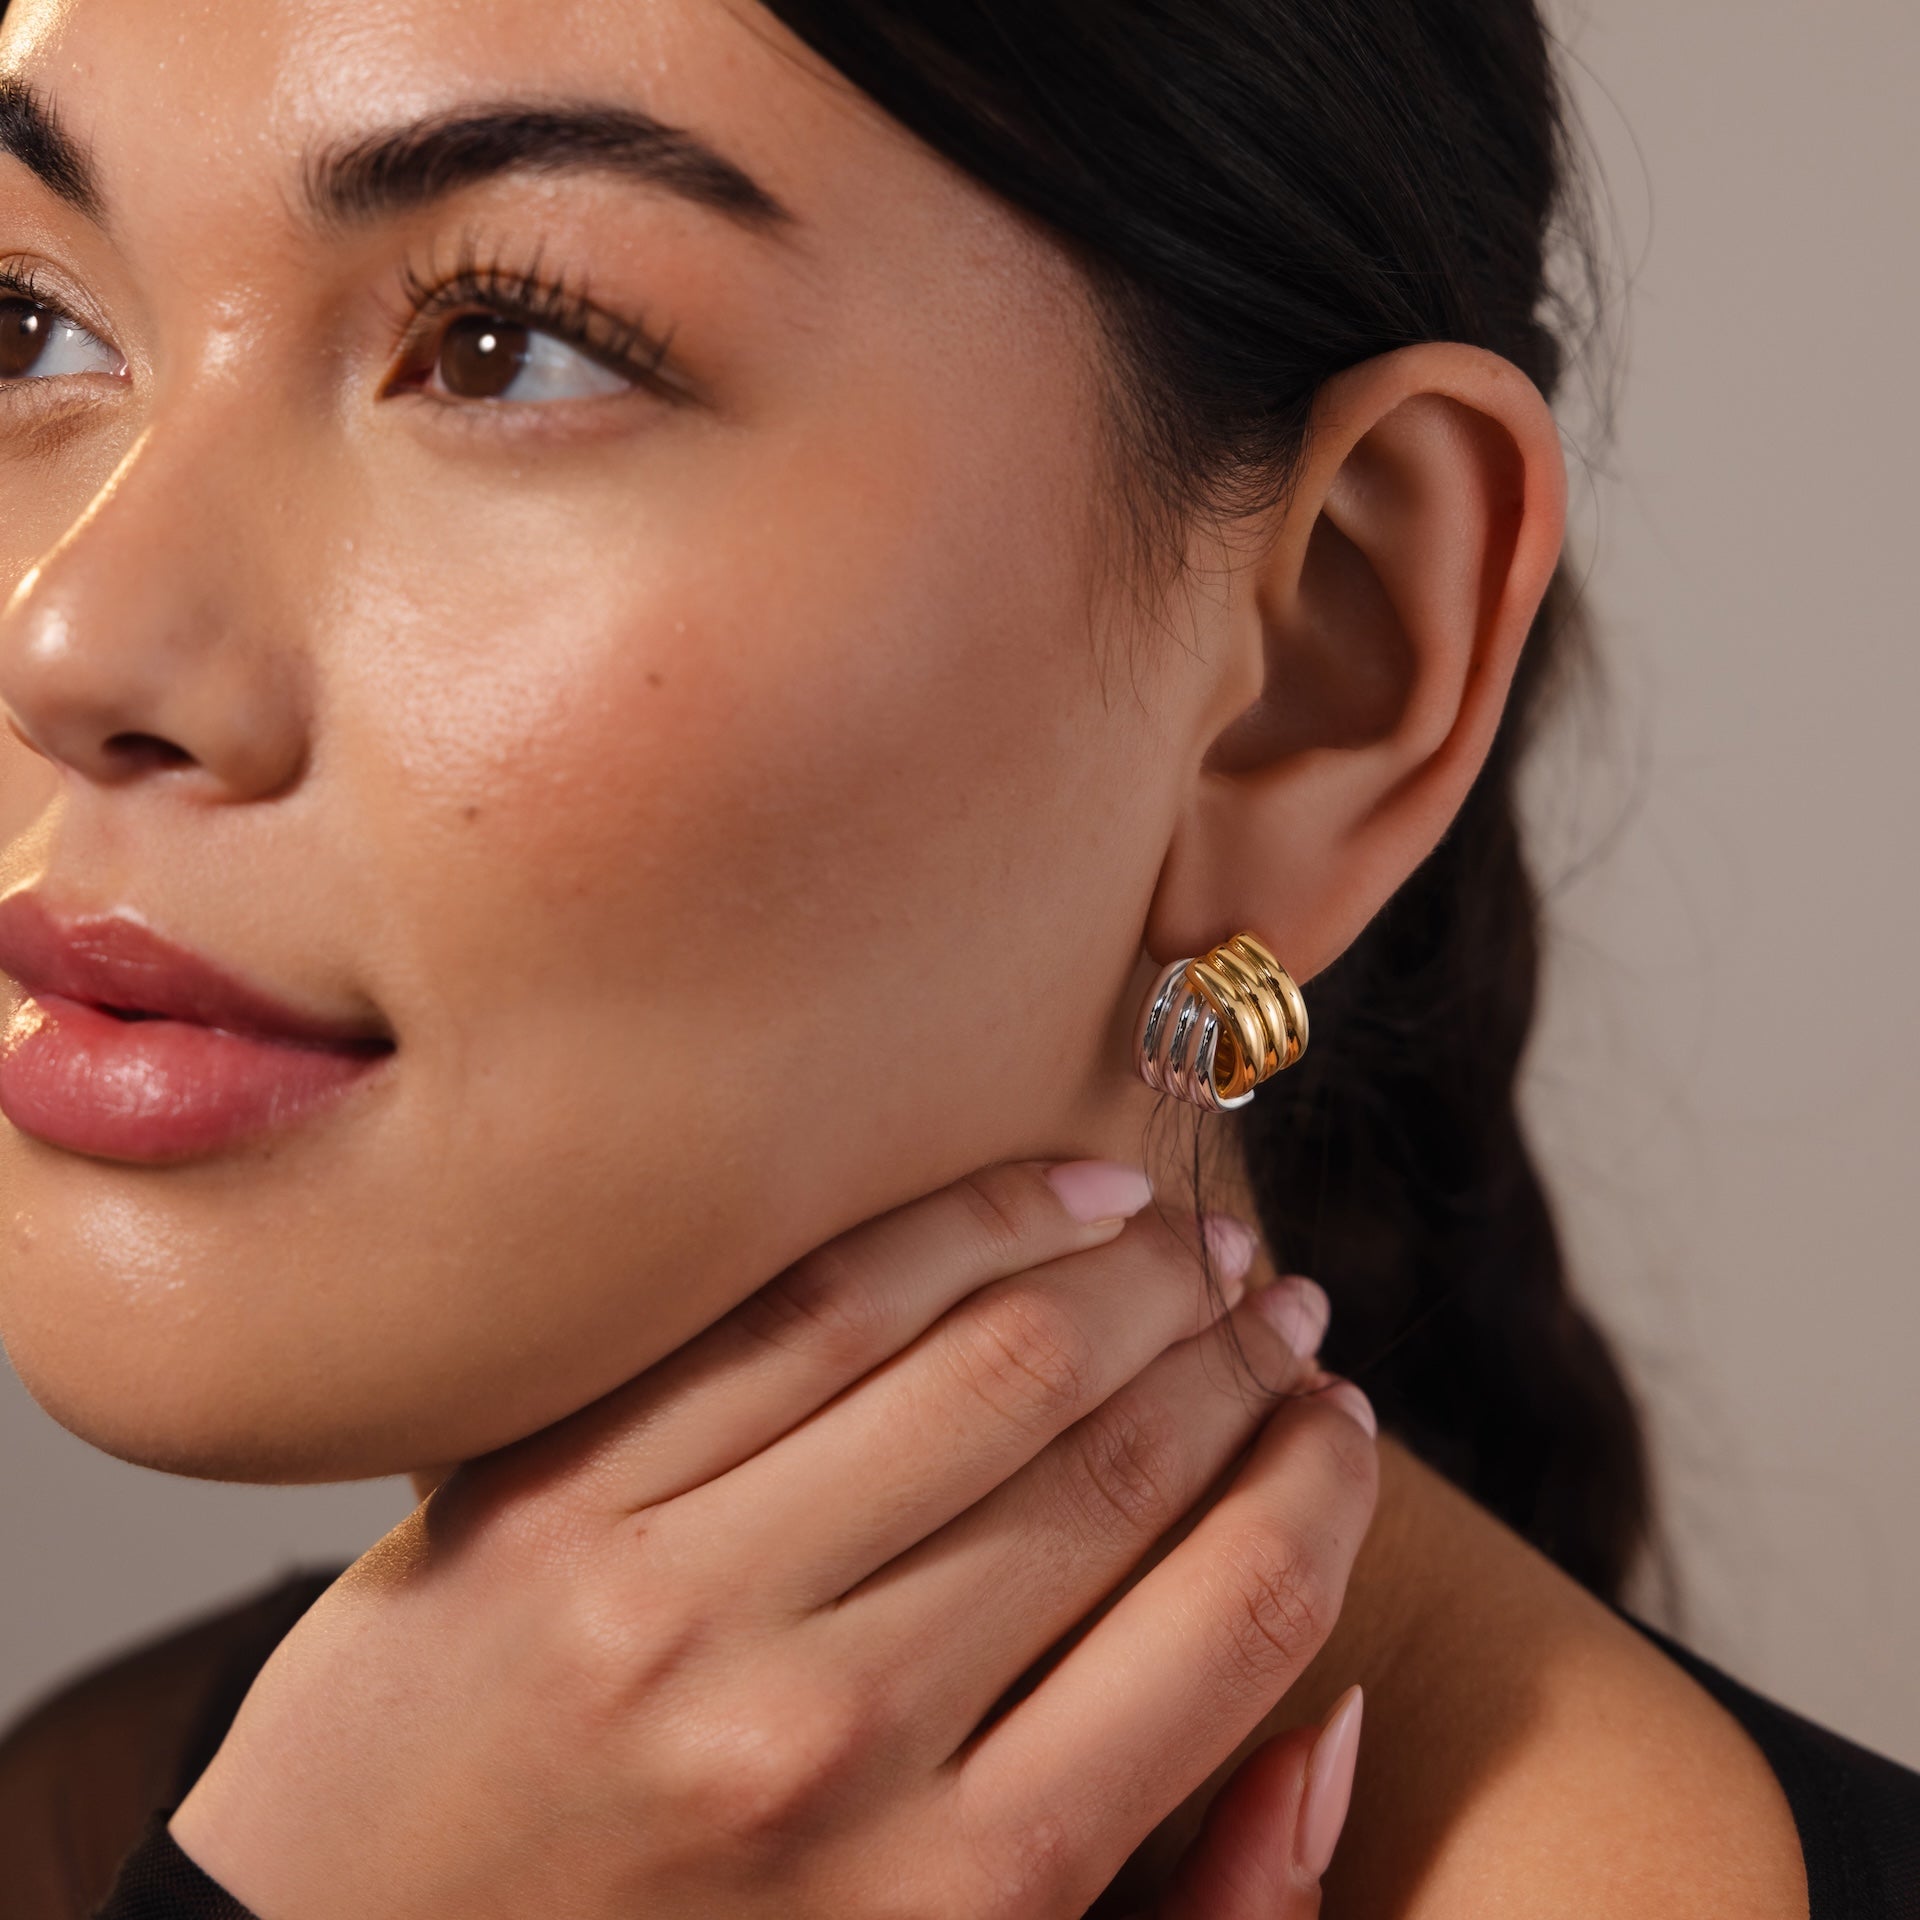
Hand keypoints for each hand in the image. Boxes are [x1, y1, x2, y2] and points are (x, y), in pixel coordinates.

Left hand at [170, 1160, 1377, 1918]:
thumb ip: (1188, 1916)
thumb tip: (1333, 1721)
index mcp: (959, 1903)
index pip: (1230, 1625)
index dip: (1318, 1488)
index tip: (1338, 1417)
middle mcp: (828, 1741)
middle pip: (1112, 1466)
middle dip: (1234, 1356)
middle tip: (1283, 1302)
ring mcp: (673, 1600)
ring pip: (981, 1362)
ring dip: (1125, 1271)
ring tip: (1188, 1238)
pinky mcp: (555, 1497)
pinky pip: (803, 1309)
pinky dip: (956, 1226)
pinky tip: (1051, 1197)